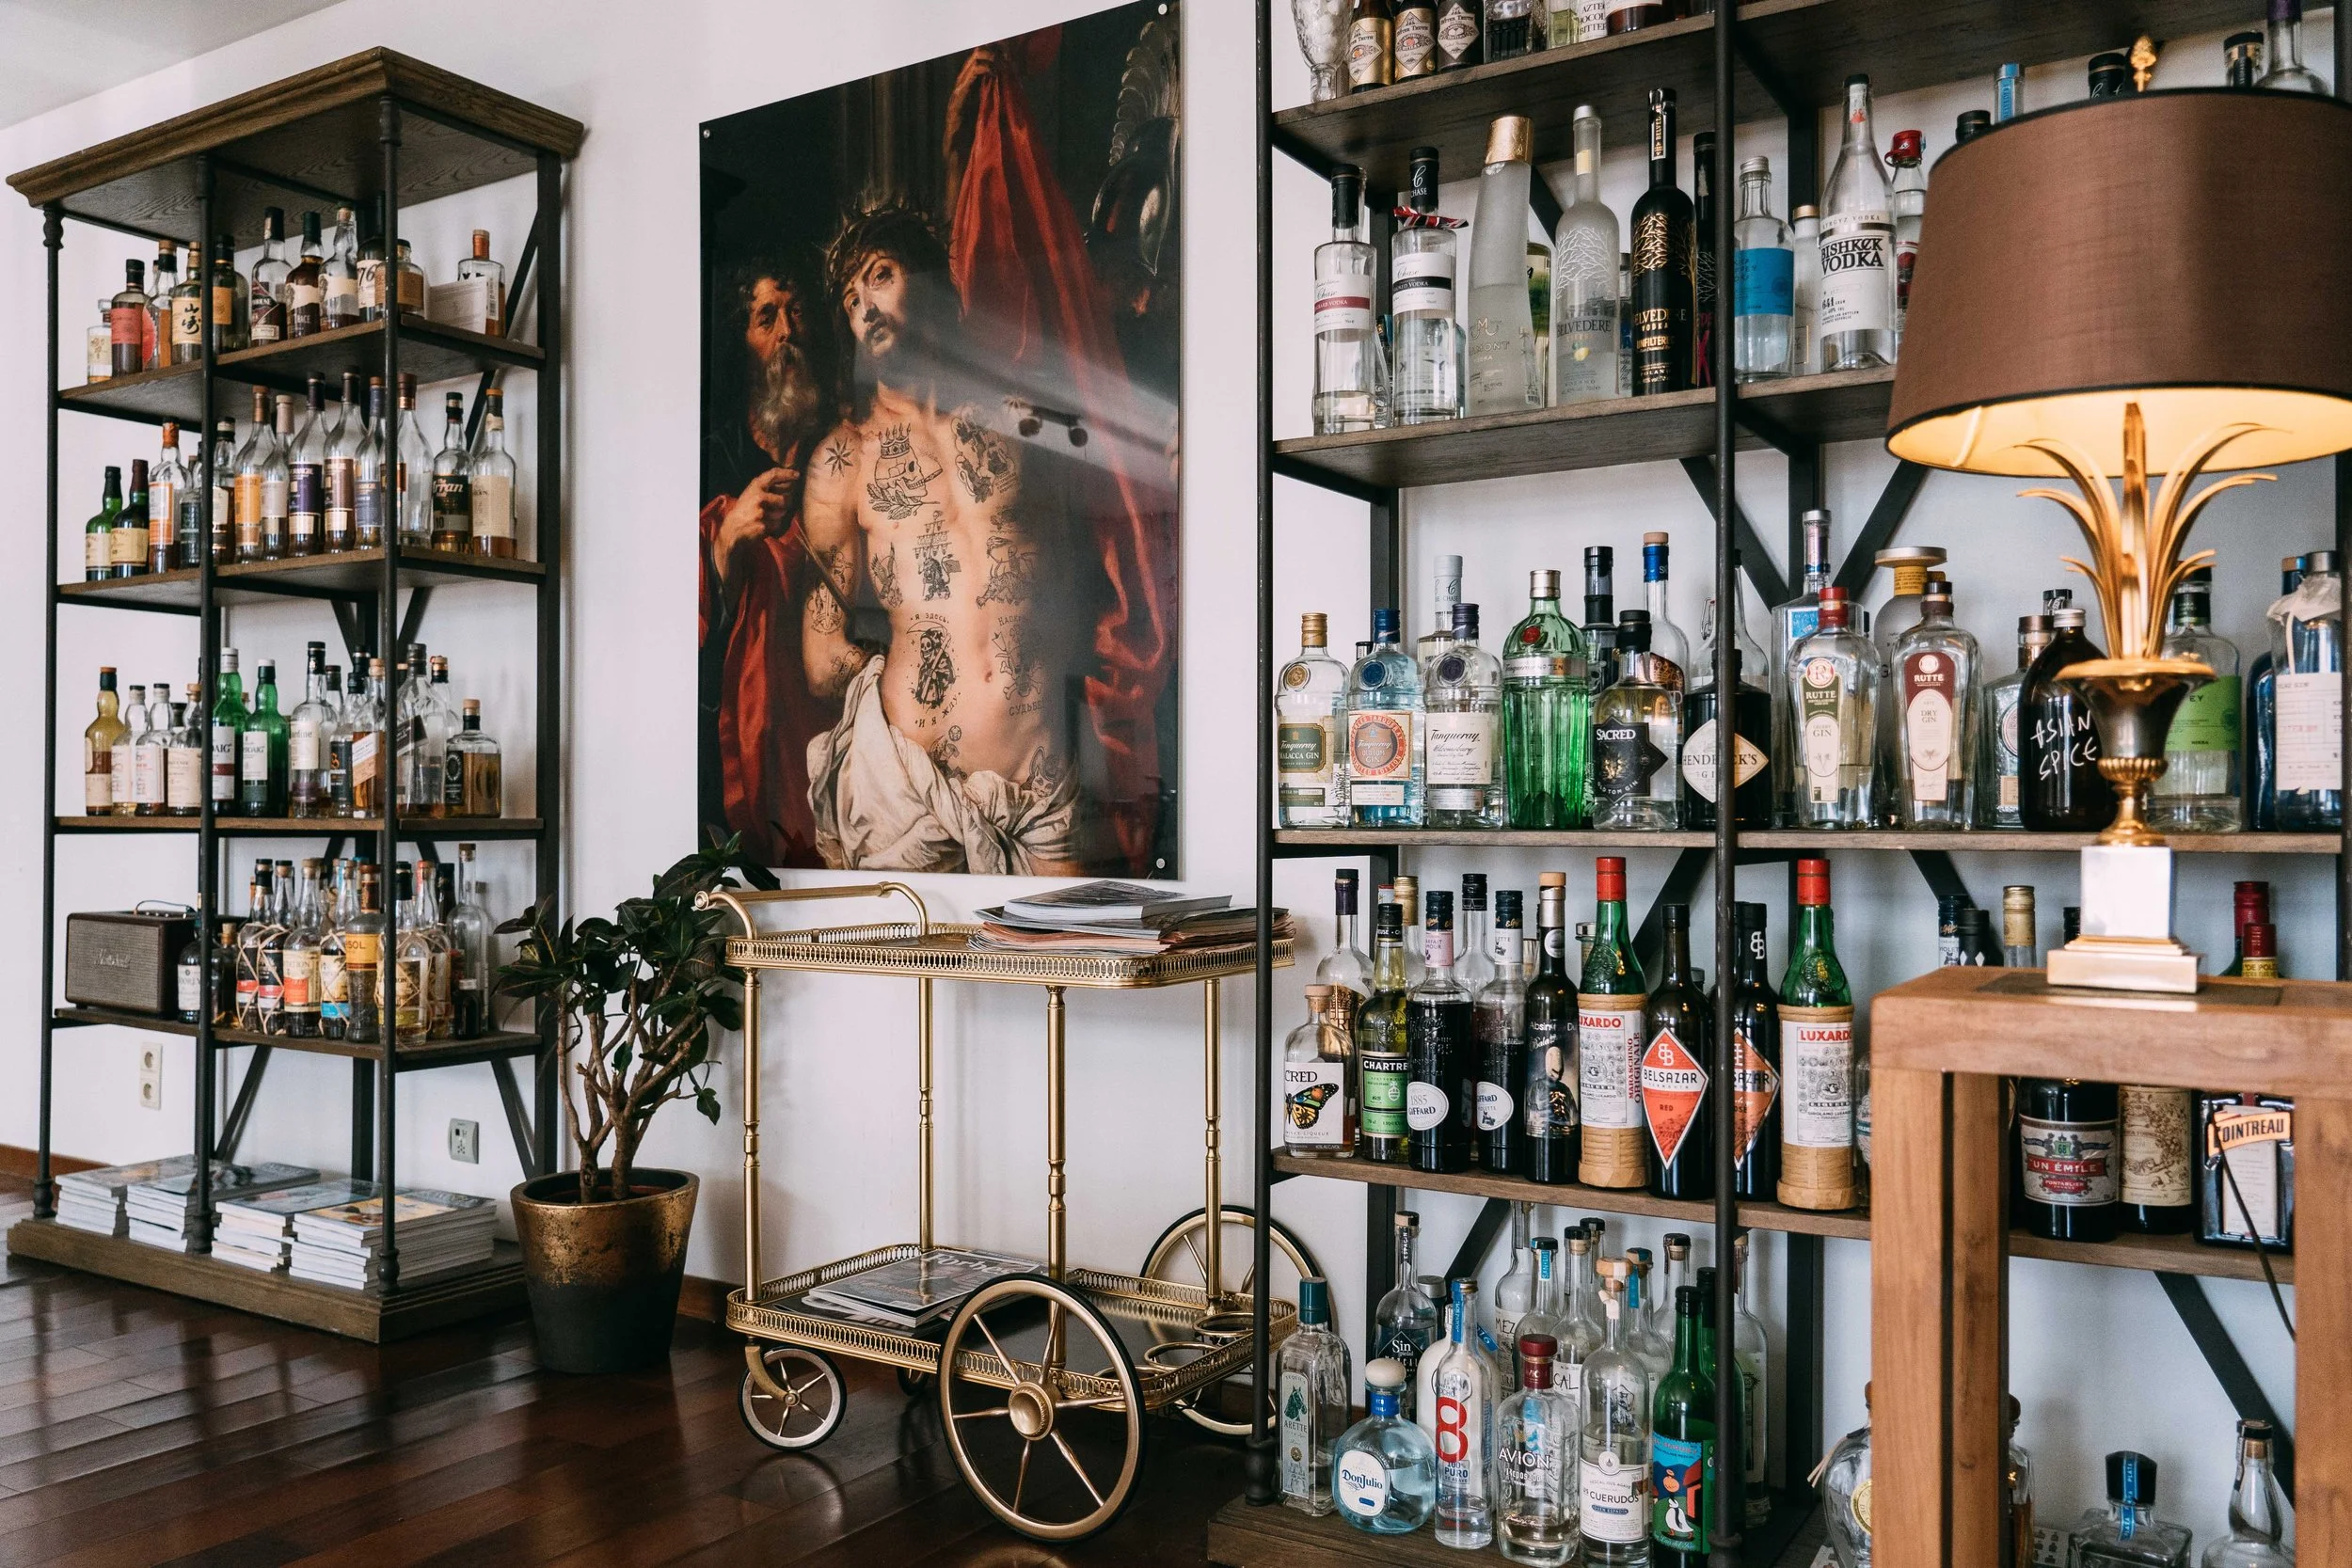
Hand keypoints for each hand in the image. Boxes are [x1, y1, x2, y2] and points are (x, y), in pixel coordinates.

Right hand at [712, 466, 799, 585]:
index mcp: (755, 486)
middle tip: (777, 508)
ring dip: (778, 516)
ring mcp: (761, 511)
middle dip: (785, 505)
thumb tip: (789, 483)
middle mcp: (758, 496)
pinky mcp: (763, 524)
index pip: (774, 475)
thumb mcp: (751, 493)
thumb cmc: (745, 510)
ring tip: (766, 517)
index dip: (787, 473)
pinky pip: (778, 524)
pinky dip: (774, 526)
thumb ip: (766, 487)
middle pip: (785, 499)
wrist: (732, 529)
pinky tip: (764, 525)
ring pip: (783, 513)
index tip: (797, 475)